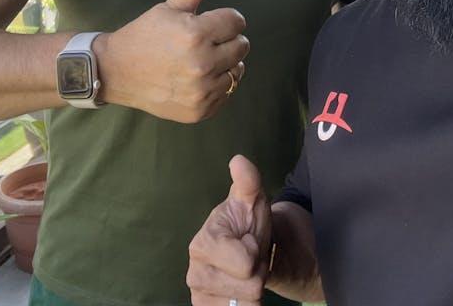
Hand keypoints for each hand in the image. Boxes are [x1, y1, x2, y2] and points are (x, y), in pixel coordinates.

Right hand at [98, 0, 248, 121]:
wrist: (116, 72)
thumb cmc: (145, 35)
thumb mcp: (170, 6)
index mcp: (196, 33)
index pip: (237, 21)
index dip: (223, 19)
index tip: (207, 23)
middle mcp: (202, 64)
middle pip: (242, 45)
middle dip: (226, 39)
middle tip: (203, 41)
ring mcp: (202, 90)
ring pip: (238, 70)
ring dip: (225, 63)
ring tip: (199, 59)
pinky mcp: (201, 110)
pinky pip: (228, 92)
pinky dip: (217, 85)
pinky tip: (196, 78)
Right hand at [188, 155, 271, 304]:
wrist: (246, 249)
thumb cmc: (247, 222)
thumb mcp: (252, 198)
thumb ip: (248, 181)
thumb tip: (238, 161)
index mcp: (203, 242)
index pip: (246, 262)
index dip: (254, 250)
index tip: (248, 240)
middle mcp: (195, 271)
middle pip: (249, 287)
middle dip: (257, 272)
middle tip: (249, 257)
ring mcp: (199, 294)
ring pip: (246, 305)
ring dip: (253, 289)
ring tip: (246, 271)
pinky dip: (244, 305)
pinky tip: (239, 291)